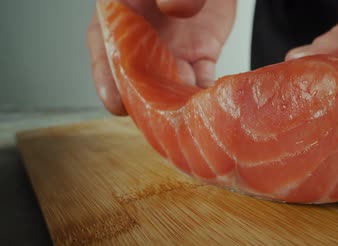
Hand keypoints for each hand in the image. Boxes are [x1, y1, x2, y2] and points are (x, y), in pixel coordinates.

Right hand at [87, 0, 235, 114]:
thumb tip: (173, 10)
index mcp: (120, 11)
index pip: (105, 45)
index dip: (106, 75)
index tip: (113, 100)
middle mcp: (143, 36)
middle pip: (136, 74)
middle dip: (142, 101)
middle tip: (152, 120)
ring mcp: (172, 49)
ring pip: (169, 84)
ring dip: (175, 104)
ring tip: (183, 119)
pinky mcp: (200, 54)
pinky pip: (201, 79)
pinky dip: (204, 95)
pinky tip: (208, 107)